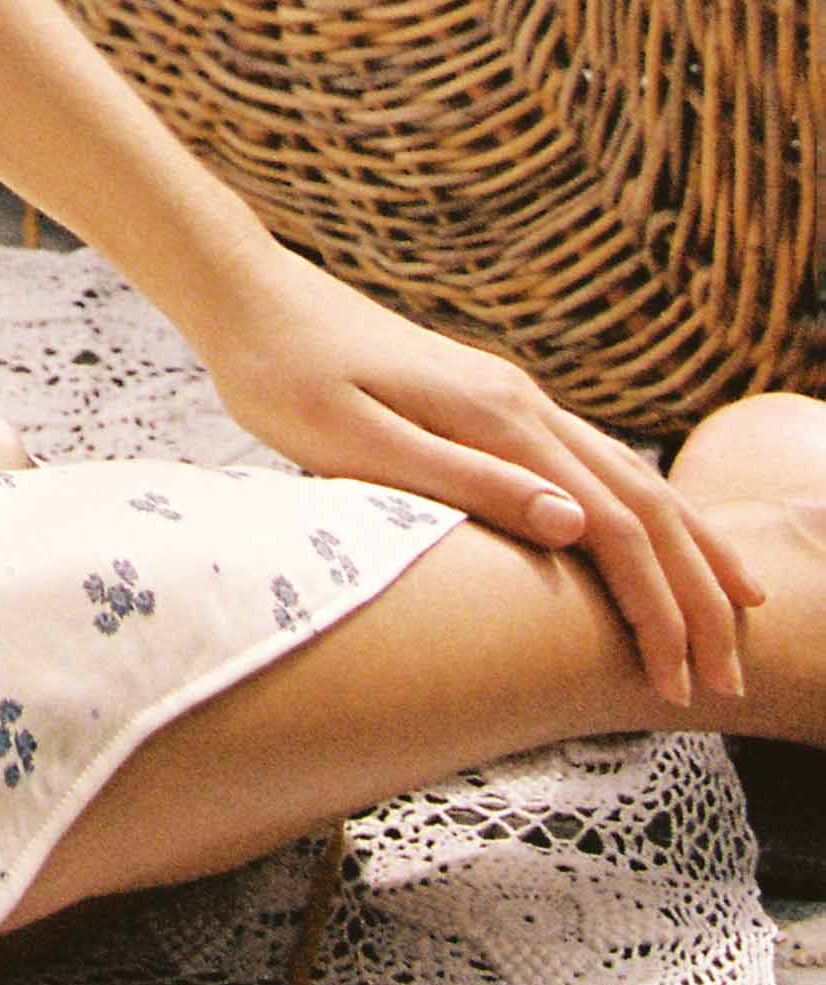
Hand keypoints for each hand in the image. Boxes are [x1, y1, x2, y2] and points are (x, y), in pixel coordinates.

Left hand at [192, 251, 761, 714]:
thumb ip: (466, 484)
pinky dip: (645, 506)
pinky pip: (596, 457)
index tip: (680, 685)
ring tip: (734, 609)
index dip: (657, 610)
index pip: (613, 529)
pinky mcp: (494, 398)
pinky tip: (656, 535)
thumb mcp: (358, 442)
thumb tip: (576, 527)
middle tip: (730, 676)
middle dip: (698, 592)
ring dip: (686, 548)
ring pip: (631, 474)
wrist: (250, 299)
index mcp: (498, 419)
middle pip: (645, 503)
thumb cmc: (286, 378)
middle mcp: (523, 402)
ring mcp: (513, 396)